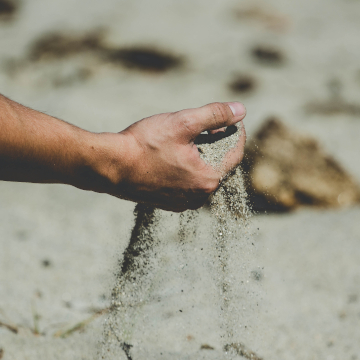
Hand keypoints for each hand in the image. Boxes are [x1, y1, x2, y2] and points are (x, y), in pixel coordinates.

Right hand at [96, 102, 245, 210]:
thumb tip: (241, 110)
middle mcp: (199, 197)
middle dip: (218, 144)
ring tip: (191, 139)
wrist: (110, 167)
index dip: (236, 133)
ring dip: (202, 156)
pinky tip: (175, 155)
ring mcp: (182, 203)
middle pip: (219, 165)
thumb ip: (214, 116)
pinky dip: (187, 168)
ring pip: (202, 175)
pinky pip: (187, 184)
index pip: (235, 154)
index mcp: (208, 179)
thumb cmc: (145, 145)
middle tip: (209, 126)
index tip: (232, 119)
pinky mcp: (167, 203)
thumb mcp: (183, 123)